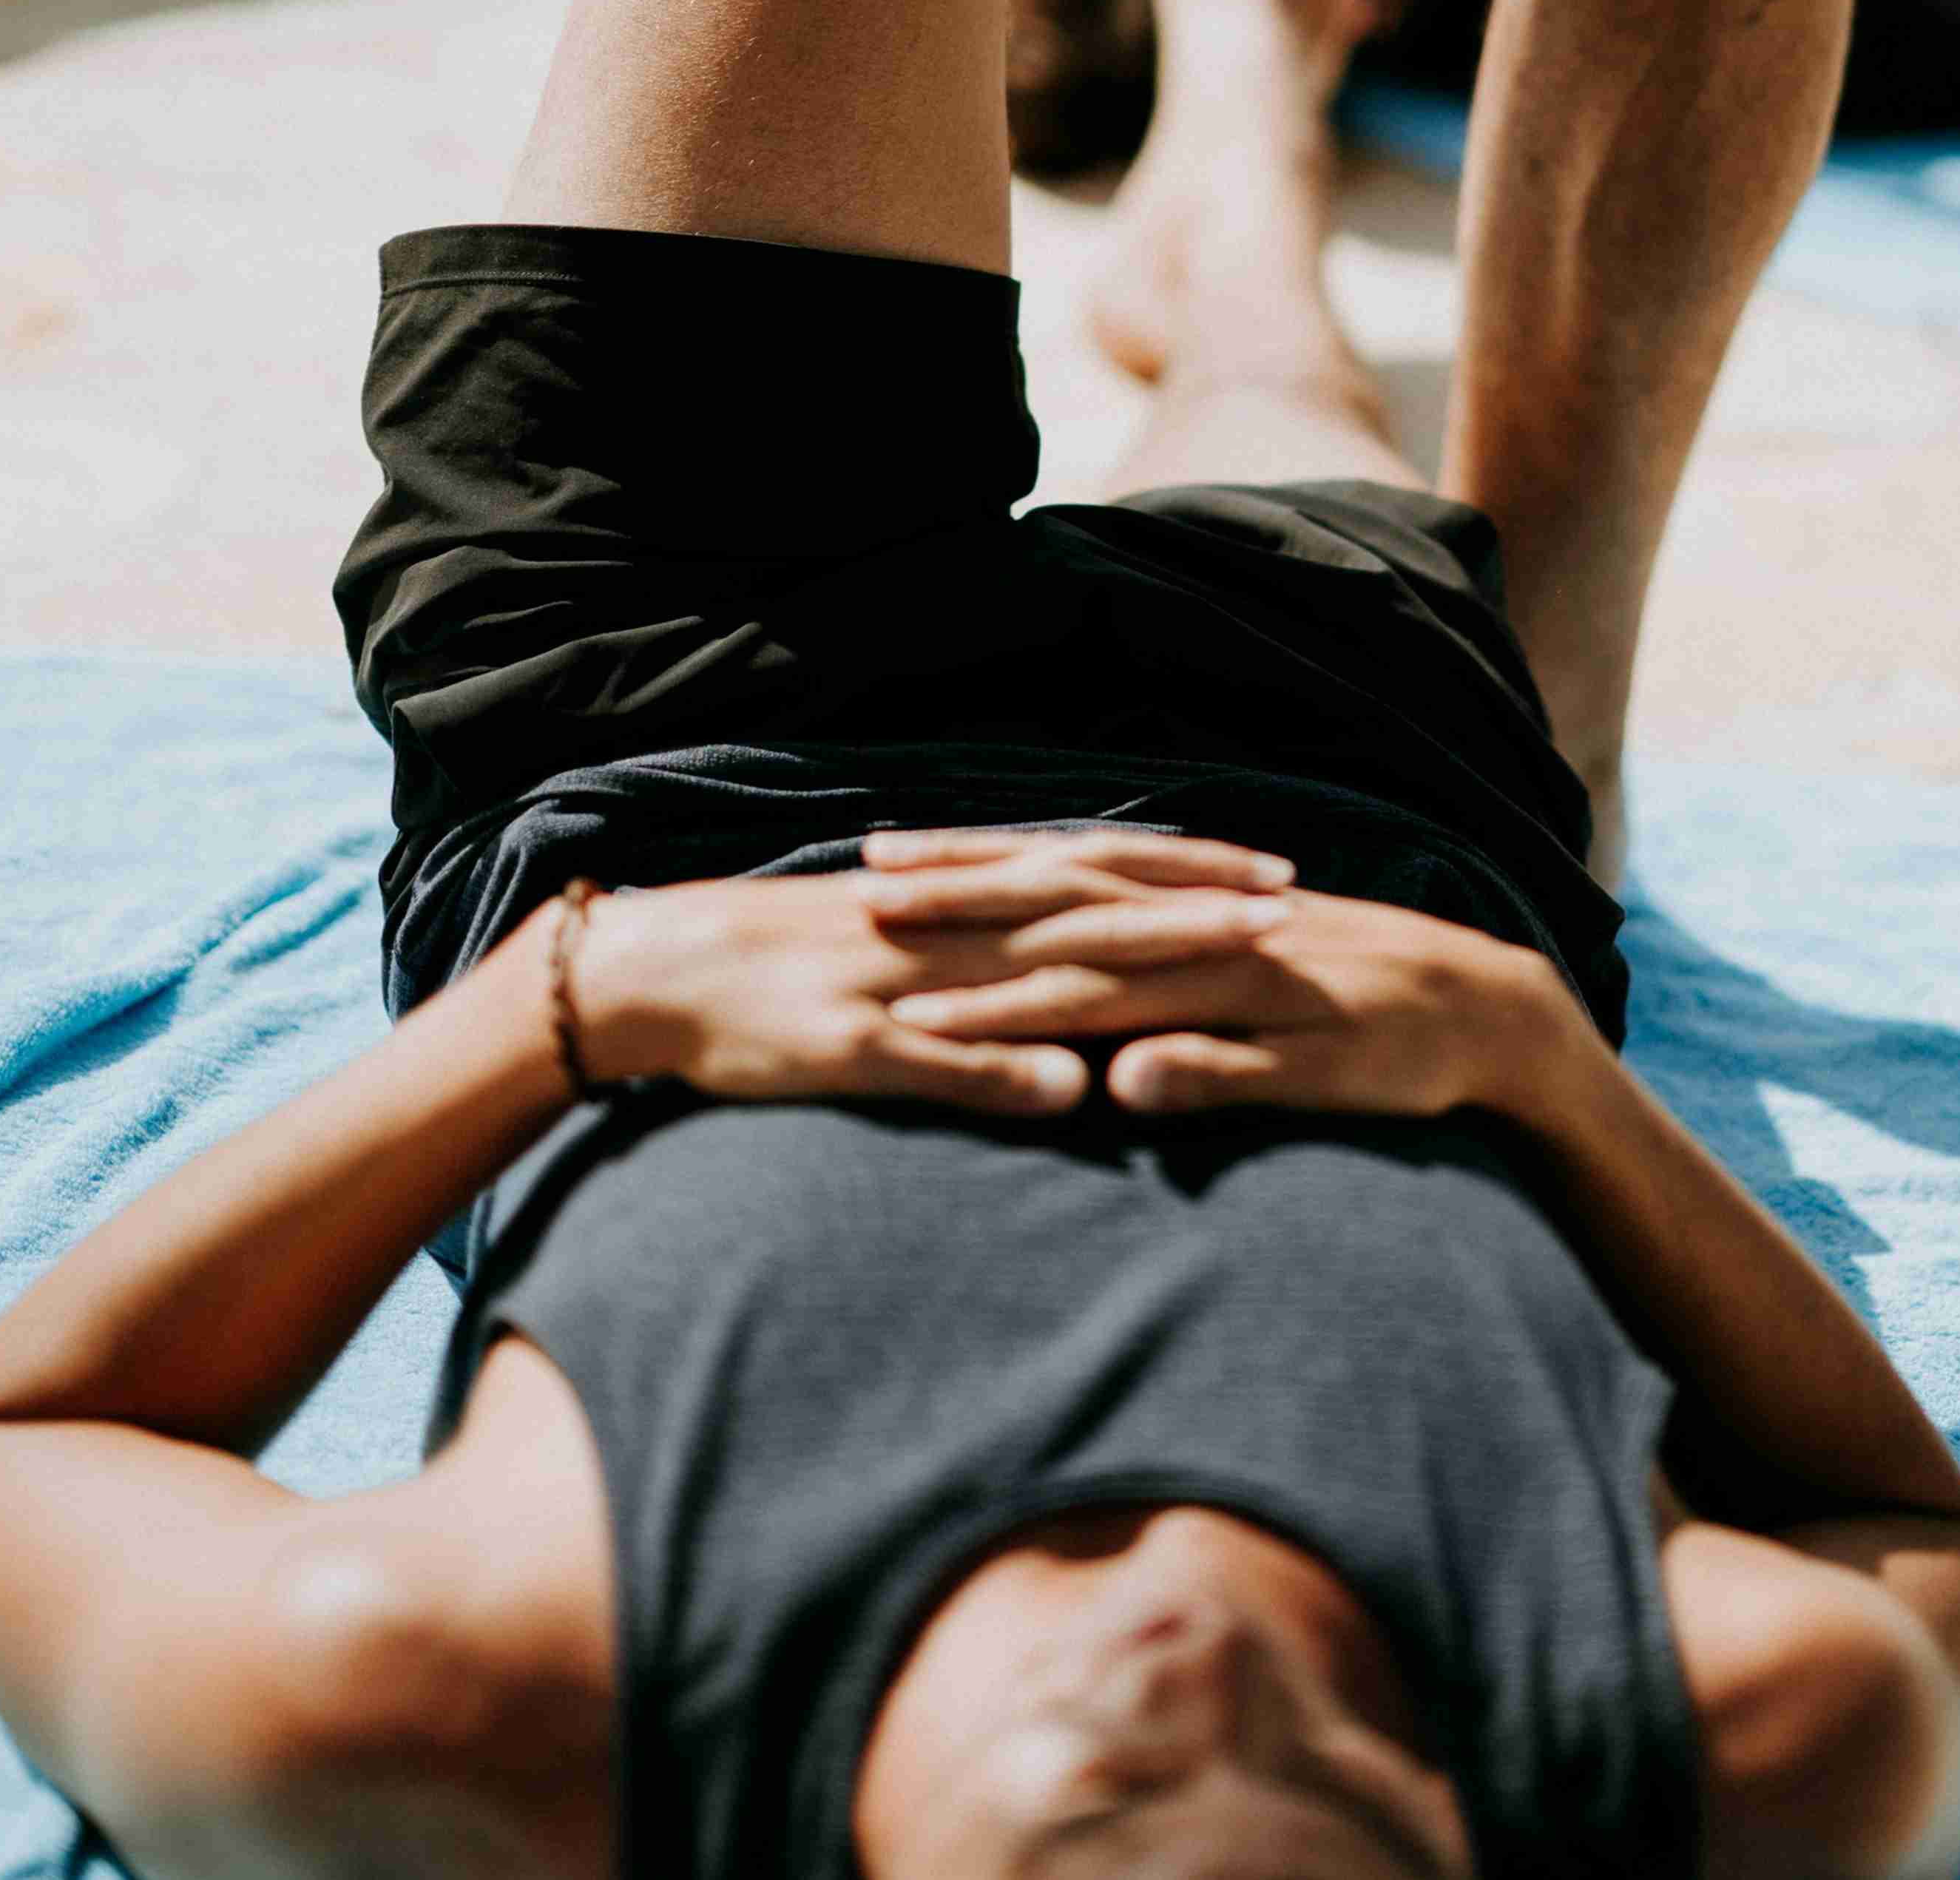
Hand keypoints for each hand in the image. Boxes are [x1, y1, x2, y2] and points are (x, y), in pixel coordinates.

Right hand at [566, 828, 1296, 1113]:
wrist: (665, 968)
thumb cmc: (784, 964)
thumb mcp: (899, 949)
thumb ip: (986, 968)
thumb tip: (1074, 994)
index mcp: (965, 901)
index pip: (1097, 873)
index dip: (1189, 872)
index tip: (1277, 873)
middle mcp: (954, 925)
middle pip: (1096, 903)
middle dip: (1198, 901)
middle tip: (1294, 898)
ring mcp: (911, 982)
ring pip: (1042, 967)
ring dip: (1142, 961)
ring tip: (1233, 958)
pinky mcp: (859, 1042)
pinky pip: (941, 1057)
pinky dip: (1006, 1067)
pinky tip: (1076, 1086)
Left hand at [887, 886, 1578, 1119]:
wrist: (1484, 1012)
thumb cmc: (1352, 1005)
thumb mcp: (1239, 985)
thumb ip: (1161, 988)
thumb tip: (1072, 995)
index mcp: (1184, 910)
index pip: (1056, 875)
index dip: (968, 866)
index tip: (878, 862)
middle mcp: (1203, 930)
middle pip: (1064, 908)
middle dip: (964, 904)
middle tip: (863, 898)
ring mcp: (1251, 984)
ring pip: (1122, 985)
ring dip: (1023, 1001)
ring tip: (926, 1014)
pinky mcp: (1306, 1045)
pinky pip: (1224, 1056)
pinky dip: (1171, 1065)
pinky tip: (1108, 1086)